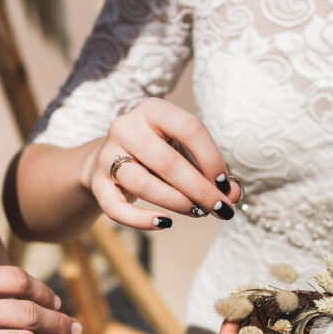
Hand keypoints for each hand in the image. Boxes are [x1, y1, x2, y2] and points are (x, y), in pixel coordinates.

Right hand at [82, 98, 241, 230]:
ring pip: (143, 185)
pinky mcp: (97, 182)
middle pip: (168, 162)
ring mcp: (108, 154)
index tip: (226, 184)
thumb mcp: (185, 154)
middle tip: (221, 209)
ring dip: (177, 204)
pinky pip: (116, 208)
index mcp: (153, 110)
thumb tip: (234, 195)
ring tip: (198, 212)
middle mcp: (126, 126)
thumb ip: (211, 172)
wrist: (110, 159)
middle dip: (200, 190)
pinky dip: (141, 221)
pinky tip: (165, 224)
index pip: (190, 128)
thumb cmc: (158, 155)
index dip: (212, 159)